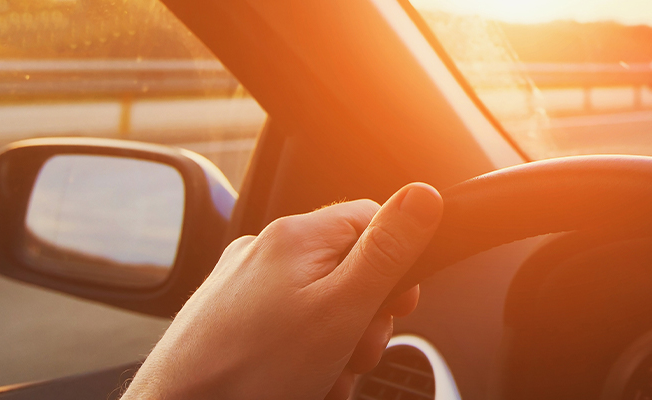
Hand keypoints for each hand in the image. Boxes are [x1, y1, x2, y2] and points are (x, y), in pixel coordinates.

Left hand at [122, 183, 442, 399]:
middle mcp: (264, 251)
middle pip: (347, 268)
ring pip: (318, 305)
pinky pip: (286, 327)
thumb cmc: (253, 370)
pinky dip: (302, 355)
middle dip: (363, 317)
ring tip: (321, 376)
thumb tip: (423, 196)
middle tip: (353, 352)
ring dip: (335, 345)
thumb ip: (386, 252)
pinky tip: (298, 381)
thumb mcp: (342, 310)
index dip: (396, 265)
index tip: (397, 306)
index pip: (373, 220)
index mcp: (296, 236)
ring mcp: (242, 285)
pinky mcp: (228, 318)